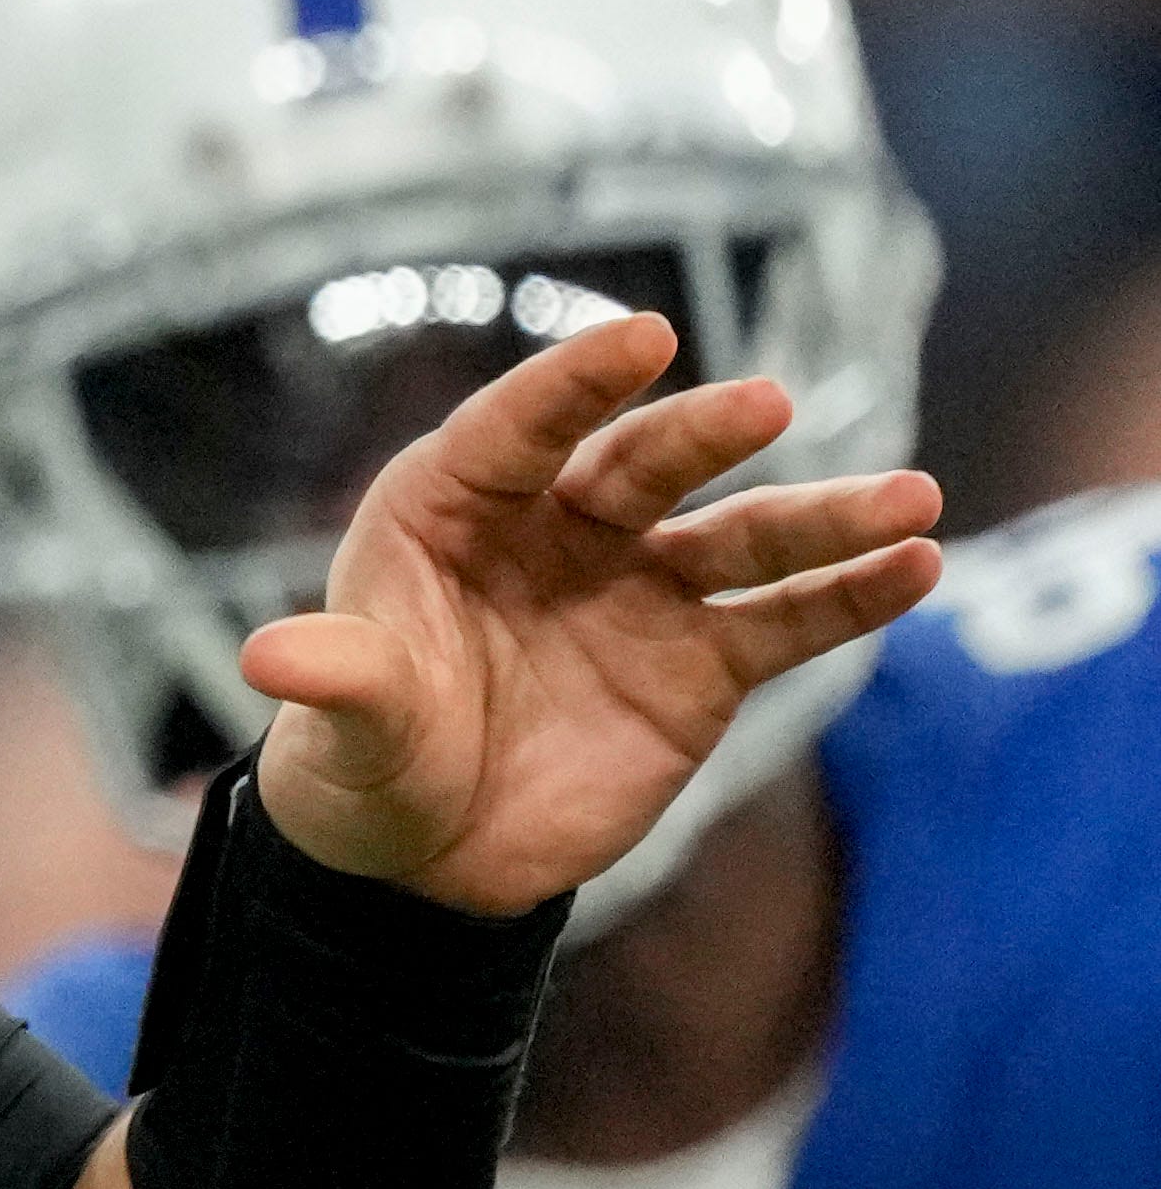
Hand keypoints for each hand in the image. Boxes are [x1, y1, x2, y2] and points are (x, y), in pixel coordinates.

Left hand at [239, 313, 938, 914]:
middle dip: (700, 436)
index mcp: (452, 508)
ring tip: (911, 498)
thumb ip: (341, 681)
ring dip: (822, 517)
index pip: (516, 428)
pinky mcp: (699, 664)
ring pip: (736, 538)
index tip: (639, 338)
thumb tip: (274, 659)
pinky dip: (848, 596)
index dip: (573, 385)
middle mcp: (556, 529)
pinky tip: (914, 566)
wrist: (427, 850)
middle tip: (766, 406)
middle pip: (638, 468)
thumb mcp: (350, 723)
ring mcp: (637, 590)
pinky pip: (782, 621)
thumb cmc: (367, 756)